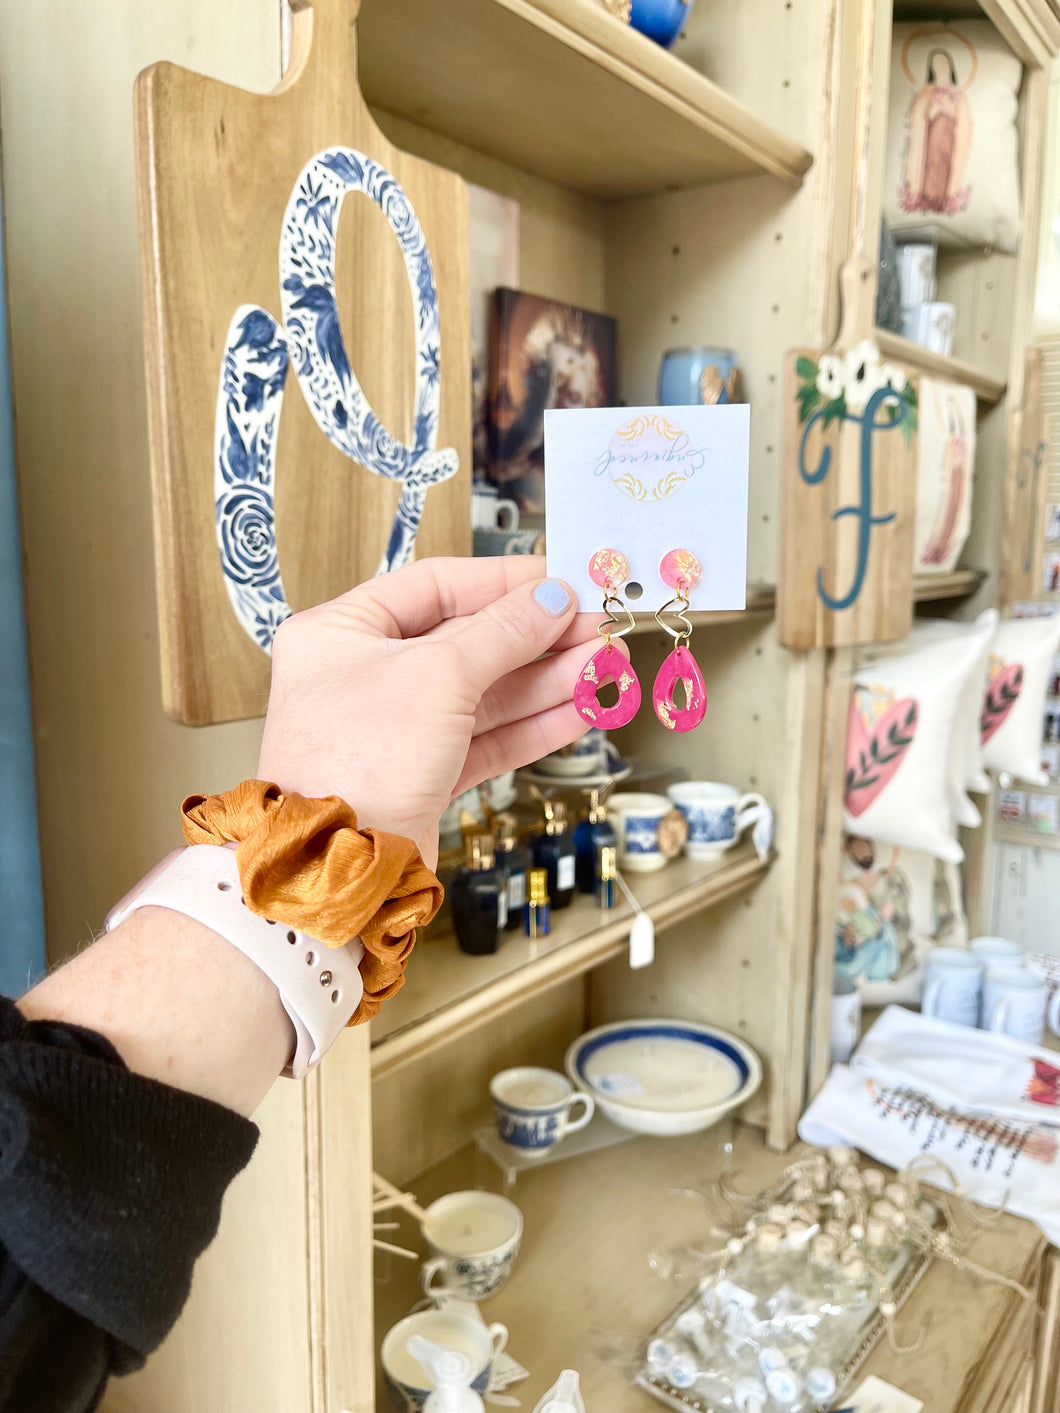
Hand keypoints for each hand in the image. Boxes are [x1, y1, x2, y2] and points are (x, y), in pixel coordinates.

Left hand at [258, 556, 621, 865]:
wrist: (339, 870)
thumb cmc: (354, 764)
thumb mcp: (439, 674)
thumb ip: (503, 631)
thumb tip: (551, 599)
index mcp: (342, 632)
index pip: (435, 586)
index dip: (503, 582)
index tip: (558, 582)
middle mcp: (364, 676)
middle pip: (467, 641)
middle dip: (538, 638)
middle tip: (593, 629)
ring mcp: (395, 730)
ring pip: (485, 694)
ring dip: (547, 681)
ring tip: (602, 668)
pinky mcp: (421, 776)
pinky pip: (485, 739)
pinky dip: (533, 726)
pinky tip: (577, 712)